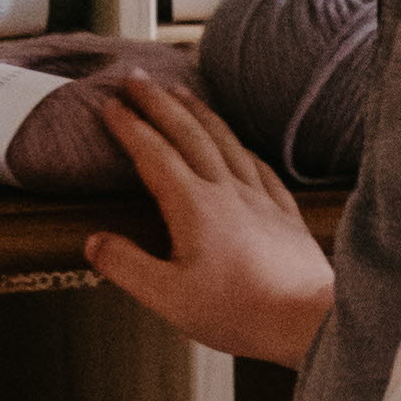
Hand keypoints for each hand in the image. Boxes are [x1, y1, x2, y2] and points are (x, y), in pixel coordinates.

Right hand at [80, 82, 337, 367]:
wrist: (306, 321)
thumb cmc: (240, 312)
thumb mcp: (167, 297)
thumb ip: (126, 265)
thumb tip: (94, 241)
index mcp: (194, 206)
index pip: (154, 153)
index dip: (129, 126)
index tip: (110, 104)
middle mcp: (227, 191)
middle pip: (188, 133)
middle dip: (159, 102)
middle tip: (137, 79)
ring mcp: (260, 198)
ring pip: (225, 140)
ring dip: (198, 112)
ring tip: (181, 92)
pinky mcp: (284, 212)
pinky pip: (259, 165)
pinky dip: (240, 145)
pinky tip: (239, 144)